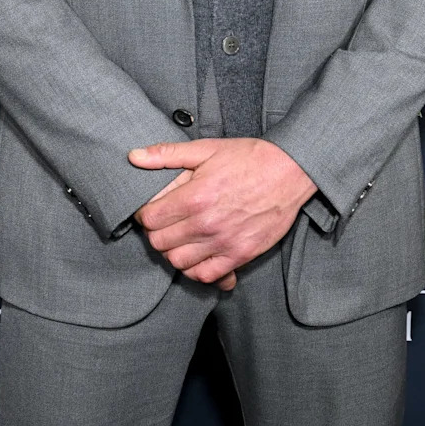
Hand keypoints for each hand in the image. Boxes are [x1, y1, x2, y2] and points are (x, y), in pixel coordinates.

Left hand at [128, 138, 317, 290]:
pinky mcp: (241, 255)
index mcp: (194, 197)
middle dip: (156, 233)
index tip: (150, 210)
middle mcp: (206, 224)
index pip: (149, 219)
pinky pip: (207, 276)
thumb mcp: (206, 149)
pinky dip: (197, 271)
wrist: (290, 171)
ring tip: (181, 238)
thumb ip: (167, 155)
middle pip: (160, 244)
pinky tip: (199, 256)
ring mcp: (224, 243)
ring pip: (179, 263)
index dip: (144, 214)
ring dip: (174, 252)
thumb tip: (134, 156)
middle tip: (165, 223)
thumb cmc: (248, 157)